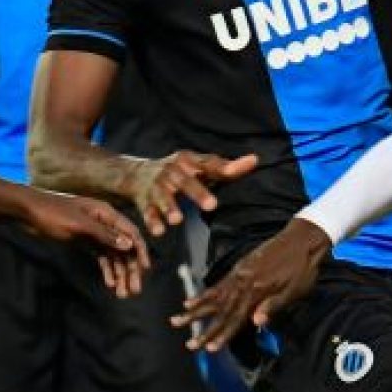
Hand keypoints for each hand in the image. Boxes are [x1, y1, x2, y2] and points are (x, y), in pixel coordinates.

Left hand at [21, 190, 149, 297]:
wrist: (28, 212)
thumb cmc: (53, 214)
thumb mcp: (79, 225)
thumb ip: (104, 235)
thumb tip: (129, 245)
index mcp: (107, 214)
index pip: (131, 233)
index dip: (140, 252)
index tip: (144, 271)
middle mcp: (104, 223)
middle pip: (123, 248)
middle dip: (130, 270)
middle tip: (133, 291)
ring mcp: (94, 233)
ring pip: (113, 255)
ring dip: (119, 273)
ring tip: (122, 294)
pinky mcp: (84, 241)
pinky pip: (101, 257)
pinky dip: (106, 270)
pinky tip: (109, 283)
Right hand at [125, 151, 257, 235]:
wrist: (136, 173)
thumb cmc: (179, 171)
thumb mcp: (199, 166)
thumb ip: (225, 167)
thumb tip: (255, 160)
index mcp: (189, 161)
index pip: (208, 163)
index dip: (222, 167)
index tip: (235, 171)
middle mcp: (172, 171)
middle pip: (186, 182)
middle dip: (197, 193)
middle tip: (212, 205)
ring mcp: (157, 186)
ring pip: (164, 197)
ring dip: (170, 207)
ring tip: (177, 220)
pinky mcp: (144, 201)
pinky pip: (148, 212)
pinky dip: (152, 221)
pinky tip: (159, 231)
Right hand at [170, 217, 331, 351]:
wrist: (301, 239)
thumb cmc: (302, 268)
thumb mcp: (295, 290)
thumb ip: (274, 305)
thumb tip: (256, 322)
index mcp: (258, 292)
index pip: (237, 319)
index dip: (223, 335)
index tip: (209, 349)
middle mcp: (244, 284)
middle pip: (220, 312)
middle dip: (204, 330)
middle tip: (189, 345)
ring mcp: (239, 275)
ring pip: (213, 298)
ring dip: (195, 312)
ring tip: (176, 320)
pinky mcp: (239, 268)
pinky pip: (217, 284)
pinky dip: (203, 294)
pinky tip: (191, 300)